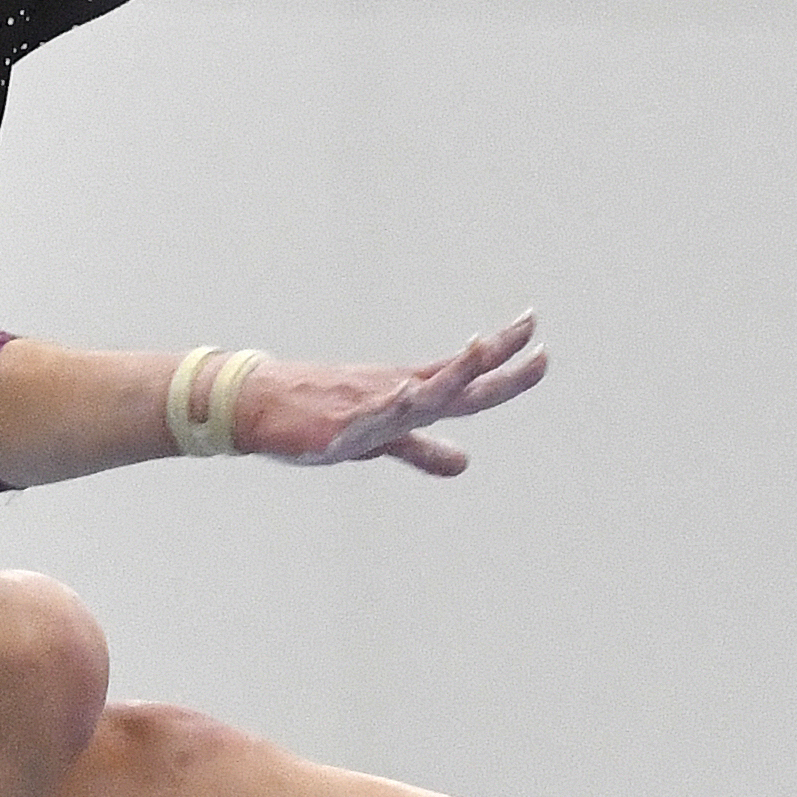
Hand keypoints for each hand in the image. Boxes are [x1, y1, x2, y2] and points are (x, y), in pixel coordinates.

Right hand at [233, 314, 547, 476]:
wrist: (258, 405)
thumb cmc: (318, 416)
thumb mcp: (381, 439)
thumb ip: (423, 449)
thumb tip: (465, 463)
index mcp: (408, 392)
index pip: (465, 374)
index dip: (501, 356)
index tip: (535, 334)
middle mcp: (395, 392)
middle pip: (456, 382)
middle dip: (495, 367)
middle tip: (539, 351)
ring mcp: (368, 406)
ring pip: (417, 392)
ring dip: (448, 375)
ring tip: (478, 353)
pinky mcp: (337, 426)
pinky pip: (366, 417)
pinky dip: (386, 407)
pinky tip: (404, 396)